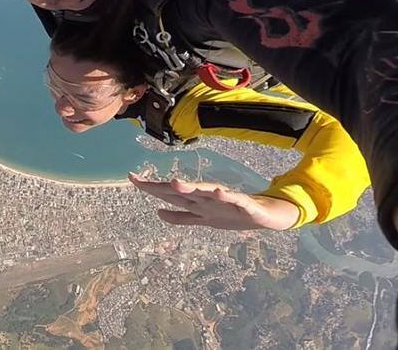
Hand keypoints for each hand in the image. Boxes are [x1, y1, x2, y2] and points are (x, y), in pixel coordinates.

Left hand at [128, 171, 299, 230]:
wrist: (266, 215)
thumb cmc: (231, 214)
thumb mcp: (202, 220)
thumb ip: (181, 217)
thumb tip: (158, 213)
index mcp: (196, 201)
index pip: (168, 194)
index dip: (150, 187)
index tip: (131, 177)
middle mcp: (206, 197)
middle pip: (180, 192)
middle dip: (161, 186)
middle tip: (141, 181)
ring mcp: (224, 199)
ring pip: (204, 192)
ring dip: (190, 188)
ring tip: (176, 183)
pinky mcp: (244, 203)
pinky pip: (234, 199)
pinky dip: (226, 195)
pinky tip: (218, 191)